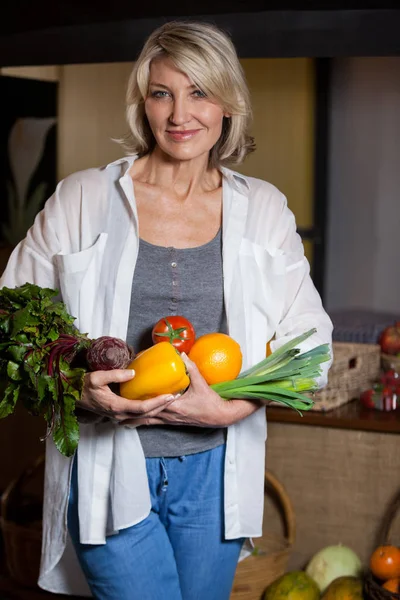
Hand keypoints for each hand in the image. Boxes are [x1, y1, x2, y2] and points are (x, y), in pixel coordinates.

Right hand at [77, 369, 175, 422]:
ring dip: (157, 409)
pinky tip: (155, 402)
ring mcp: (118, 416)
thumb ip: (115, 375)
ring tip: (169, 399)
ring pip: (142, 416)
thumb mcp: (96, 377)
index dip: (158, 403)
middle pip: (146, 414)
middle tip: (176, 396)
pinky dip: (148, 410)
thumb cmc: (82, 386)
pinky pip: (136, 414)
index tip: (170, 395)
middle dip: (162, 406)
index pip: (142, 408)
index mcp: (116, 406)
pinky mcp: (117, 413)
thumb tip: (133, 372)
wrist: (70, 396)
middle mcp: (119, 414)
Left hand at [124, 354, 261, 427]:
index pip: (152, 404)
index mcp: (174, 407)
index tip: (126, 395)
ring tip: (117, 417)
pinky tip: (134, 420)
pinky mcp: (172, 422)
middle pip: (144, 416)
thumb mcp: (201, 383)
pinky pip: (153, 422)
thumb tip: (181, 355)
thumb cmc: (210, 401)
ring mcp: (170, 420)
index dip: (138, 401)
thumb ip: (191, 368)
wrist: (219, 416)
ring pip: (147, 422)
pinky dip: (142, 421)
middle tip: (114, 408)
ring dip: (133, 420)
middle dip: (129, 413)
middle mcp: (169, 416)